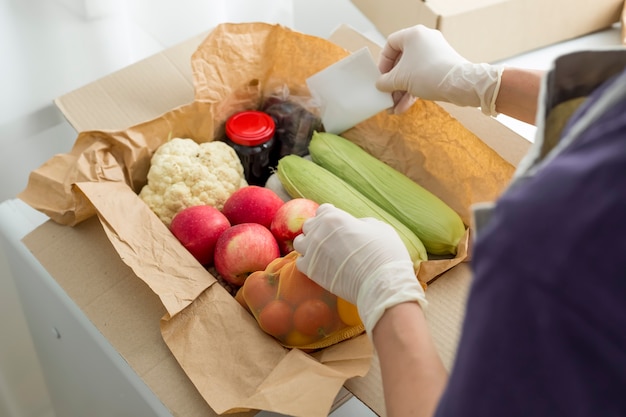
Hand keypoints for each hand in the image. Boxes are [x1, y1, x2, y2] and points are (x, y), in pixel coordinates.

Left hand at [293, 204, 426, 334]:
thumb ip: (361, 222)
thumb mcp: (378, 227)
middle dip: (318, 229)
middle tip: (331, 239)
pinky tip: (320, 265)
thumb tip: (354, 226)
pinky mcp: (310, 270)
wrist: (381, 282)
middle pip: (309, 225)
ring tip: (322, 252)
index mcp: (334, 217)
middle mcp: (318, 231)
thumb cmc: (385, 252)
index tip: (337, 224)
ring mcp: (312, 251)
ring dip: (308, 244)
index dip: (331, 216)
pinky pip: (300, 261)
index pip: (324, 210)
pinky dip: (308, 262)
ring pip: (300, 242)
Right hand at [376, 24, 502, 114]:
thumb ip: (385, 81)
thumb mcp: (400, 79)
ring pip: (411, 73)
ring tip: (393, 108)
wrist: (460, 84)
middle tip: (386, 96)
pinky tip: (403, 108)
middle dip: (392, 83)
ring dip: (401, 91)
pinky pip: (422, 78)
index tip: (380, 77)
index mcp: (413, 35)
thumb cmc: (428, 74)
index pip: (390, 44)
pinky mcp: (442, 67)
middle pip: (401, 62)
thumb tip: (380, 85)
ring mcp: (434, 54)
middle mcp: (424, 41)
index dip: (382, 62)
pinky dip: (412, 91)